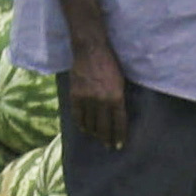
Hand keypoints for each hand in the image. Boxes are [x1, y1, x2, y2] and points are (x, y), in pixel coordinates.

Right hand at [63, 37, 129, 152]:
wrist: (90, 49)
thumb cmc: (109, 63)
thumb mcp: (120, 81)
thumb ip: (119, 98)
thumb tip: (117, 116)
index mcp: (116, 97)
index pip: (119, 123)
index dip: (119, 136)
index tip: (119, 145)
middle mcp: (102, 100)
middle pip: (104, 127)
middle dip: (107, 139)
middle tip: (108, 146)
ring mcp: (87, 98)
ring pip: (90, 123)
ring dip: (94, 133)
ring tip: (96, 137)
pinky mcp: (75, 95)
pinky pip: (78, 115)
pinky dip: (81, 124)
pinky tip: (84, 129)